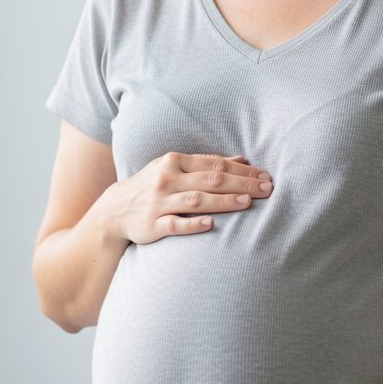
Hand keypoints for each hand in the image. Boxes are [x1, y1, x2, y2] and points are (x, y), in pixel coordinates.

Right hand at [97, 152, 271, 245]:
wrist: (115, 209)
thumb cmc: (155, 186)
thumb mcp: (176, 169)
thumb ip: (208, 165)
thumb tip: (243, 159)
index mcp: (174, 162)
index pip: (215, 164)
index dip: (242, 170)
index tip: (265, 176)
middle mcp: (167, 179)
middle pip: (210, 180)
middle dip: (241, 184)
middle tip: (267, 189)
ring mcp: (159, 202)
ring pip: (196, 200)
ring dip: (222, 201)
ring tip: (247, 202)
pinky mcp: (152, 224)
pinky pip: (174, 224)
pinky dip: (192, 224)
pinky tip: (210, 224)